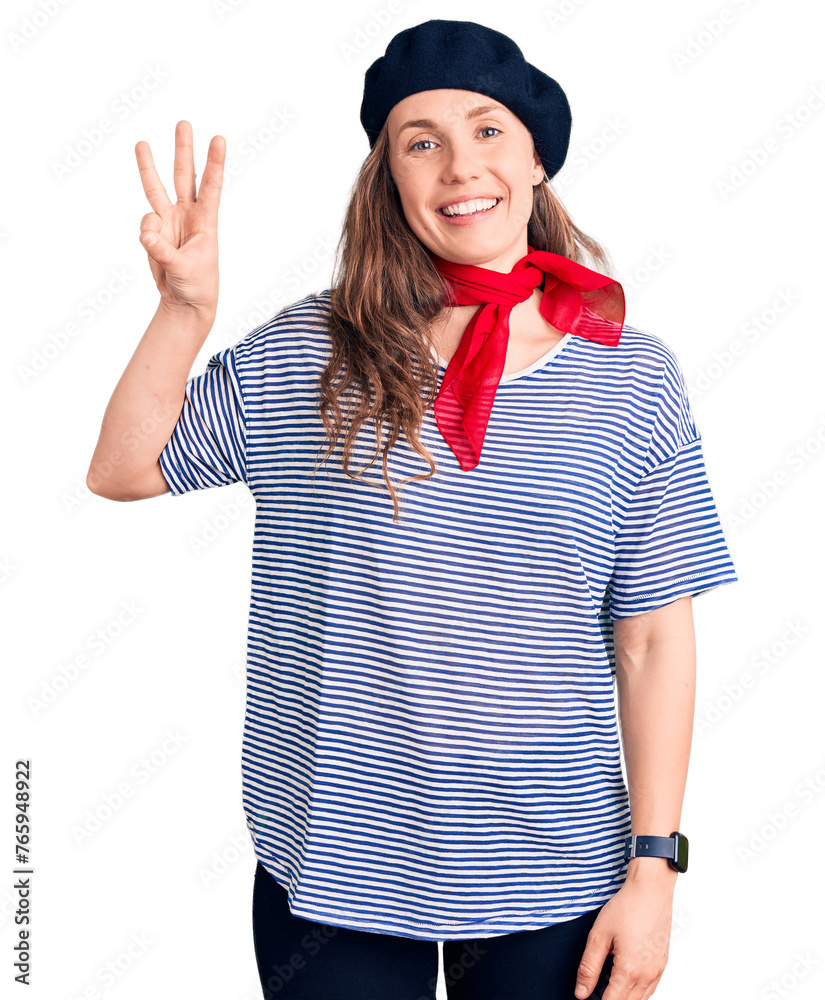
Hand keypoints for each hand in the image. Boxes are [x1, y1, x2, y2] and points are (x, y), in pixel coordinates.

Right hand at [135, 120, 224, 321]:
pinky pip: (146, 225)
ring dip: (148, 165)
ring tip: (141, 143)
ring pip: (157, 187)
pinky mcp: (155, 230)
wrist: (184, 301)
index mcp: (206, 221)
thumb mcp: (185, 270)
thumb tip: (146, 233)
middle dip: (183, 150)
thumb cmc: (197, 284)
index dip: (214, 164)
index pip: (210, 187)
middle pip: (183, 176)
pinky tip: (156, 250)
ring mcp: (170, 220)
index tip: (219, 139)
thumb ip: (164, 251)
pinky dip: (147, 237)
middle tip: (184, 123)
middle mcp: (188, 214)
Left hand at [574, 873, 674, 998]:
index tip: (588, 998)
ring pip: (641, 999)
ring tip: (607, 984)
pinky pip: (650, 989)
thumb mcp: (599, 935)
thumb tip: (581, 993)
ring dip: (624, 997)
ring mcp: (658, 971)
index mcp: (630, 970)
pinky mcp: (663, 964)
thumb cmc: (627, 907)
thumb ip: (588, 967)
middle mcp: (647, 975)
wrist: (651, 890)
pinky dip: (637, 991)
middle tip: (595, 990)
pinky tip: (625, 978)